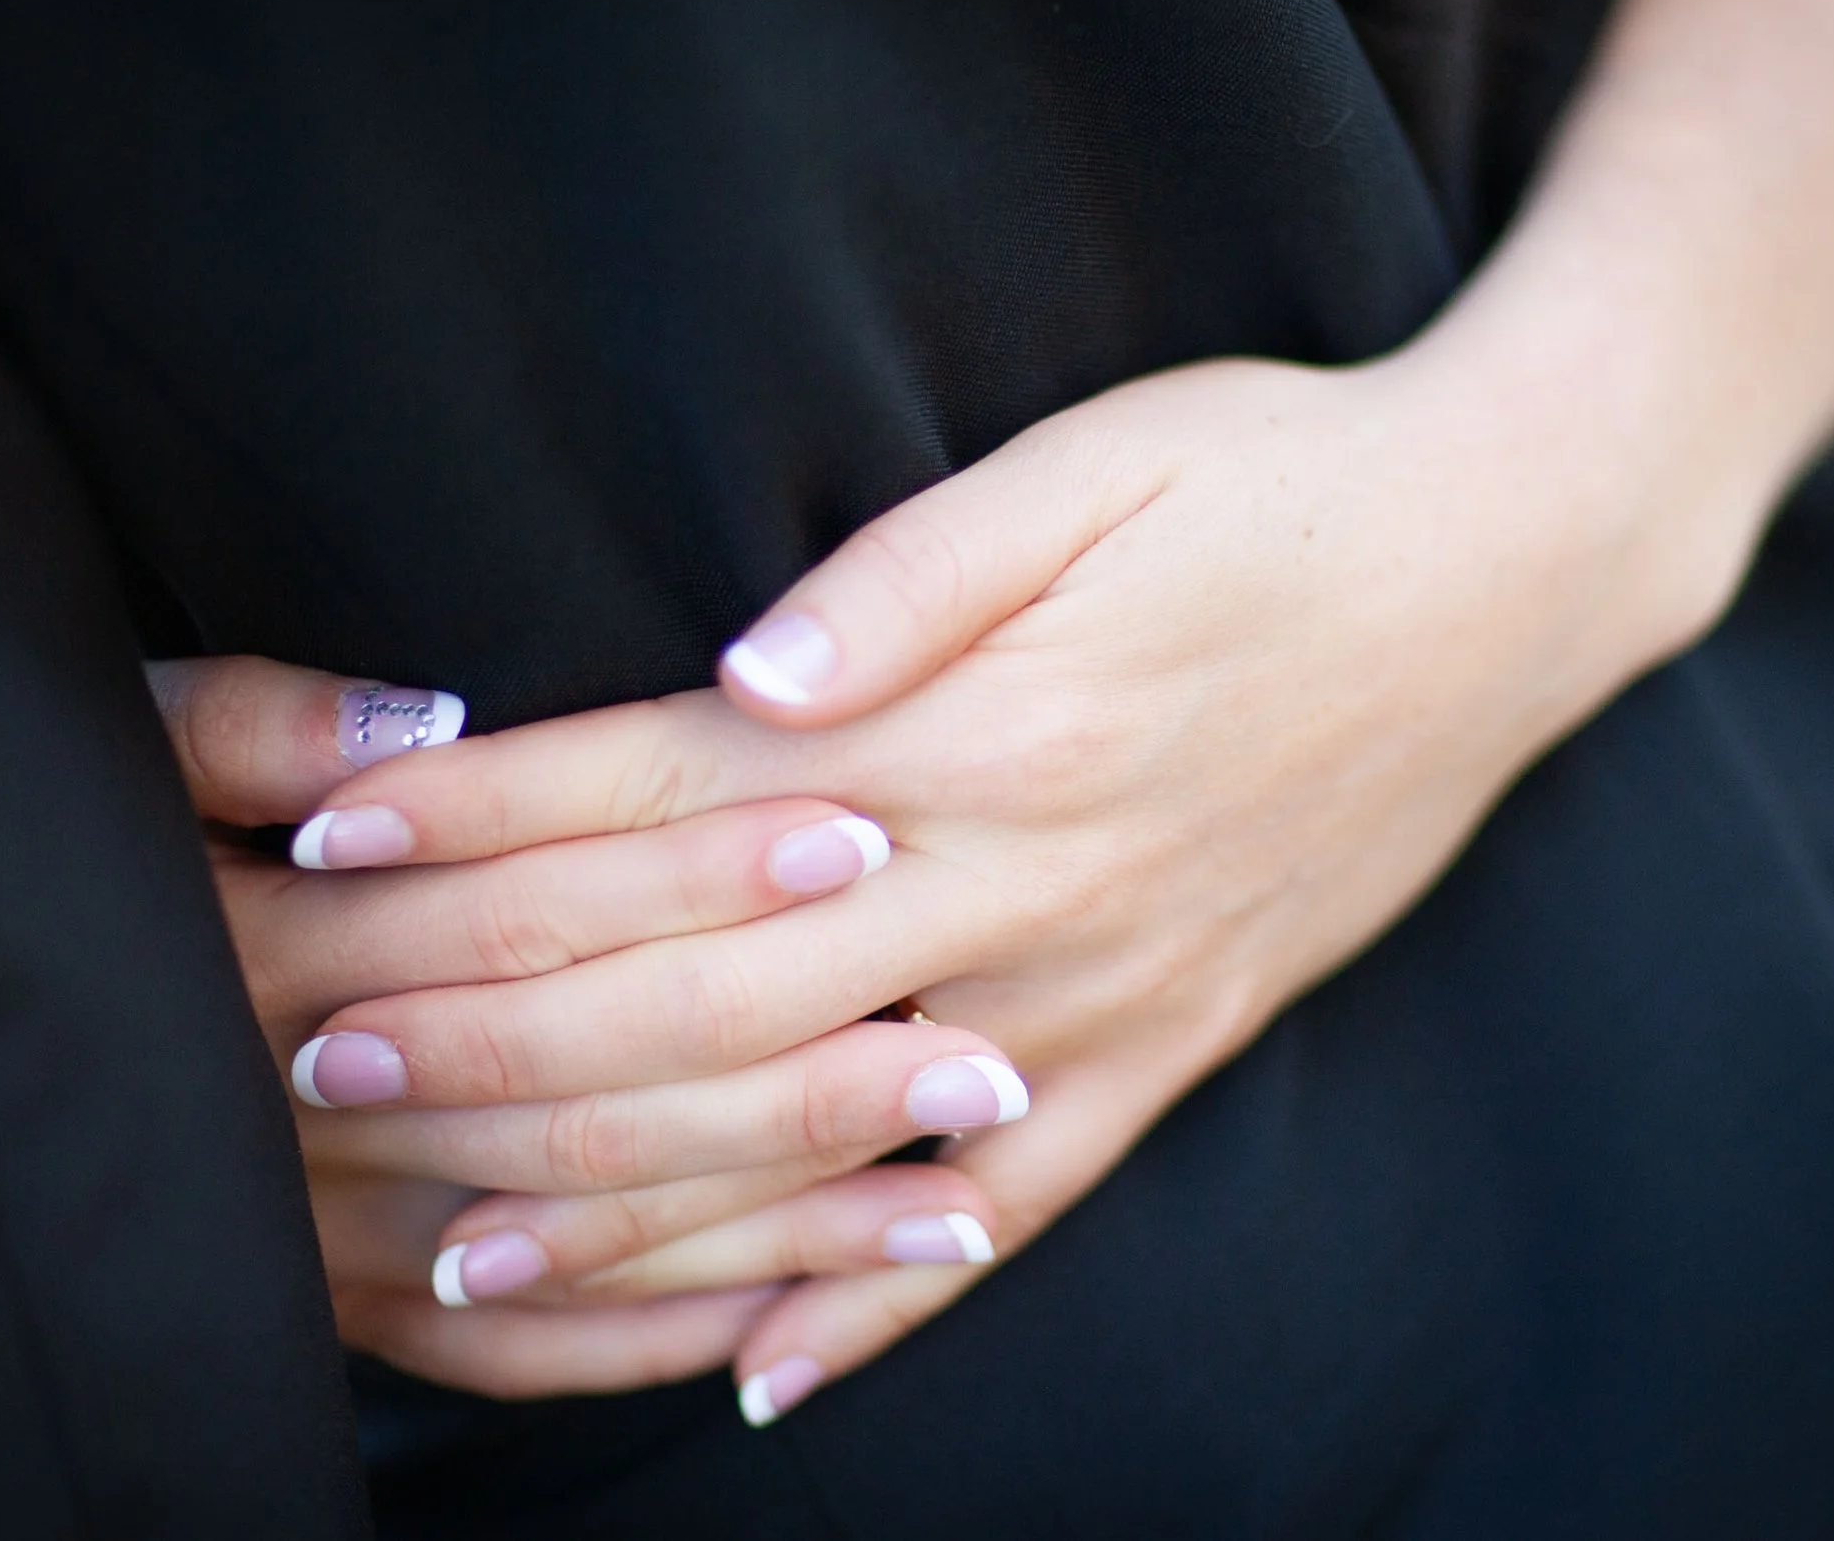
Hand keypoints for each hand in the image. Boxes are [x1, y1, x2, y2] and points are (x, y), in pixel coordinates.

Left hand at [291, 336, 1736, 1418]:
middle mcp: (1028, 888)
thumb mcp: (1097, 460)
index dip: (490, 824)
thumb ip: (909, 574)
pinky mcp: (1171, 1050)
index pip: (673, 796)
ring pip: (831, 1142)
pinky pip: (1009, 1217)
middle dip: (499, 1035)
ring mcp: (1103, 996)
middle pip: (710, 993)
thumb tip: (739, 679)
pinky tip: (763, 1374)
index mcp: (983, 727)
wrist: (1511, 567)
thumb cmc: (1277, 484)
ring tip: (467, 1255)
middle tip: (322, 1072)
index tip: (330, 846)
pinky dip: (881, 1305)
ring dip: (636, 1205)